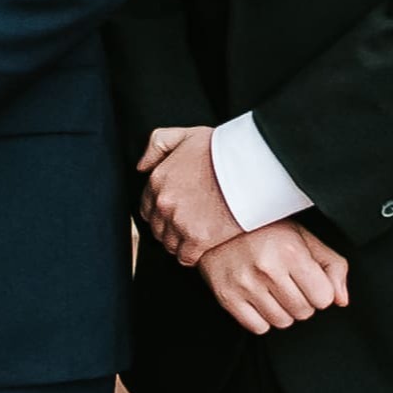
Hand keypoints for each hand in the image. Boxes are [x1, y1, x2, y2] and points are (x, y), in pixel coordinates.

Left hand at [135, 124, 240, 265]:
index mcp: (158, 180)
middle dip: (170, 229)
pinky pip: (186, 257)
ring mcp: (179, 222)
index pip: (147, 207)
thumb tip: (141, 167)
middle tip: (188, 227)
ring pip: (169, 244)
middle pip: (157, 228)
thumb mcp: (185, 134)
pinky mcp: (198, 239)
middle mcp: (163, 203)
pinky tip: (203, 248)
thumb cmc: (223, 149)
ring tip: (197, 238)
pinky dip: (193, 256)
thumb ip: (157, 145)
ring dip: (180, 244)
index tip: (175, 214)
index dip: (160, 213)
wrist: (251, 166)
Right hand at [198, 218, 353, 332]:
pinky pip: (257, 327)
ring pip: (282, 322)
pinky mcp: (227, 297)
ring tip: (273, 291)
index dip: (320, 292)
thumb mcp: (304, 238)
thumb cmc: (264, 230)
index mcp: (291, 251)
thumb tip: (341, 299)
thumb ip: (332, 266)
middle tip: (289, 284)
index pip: (324, 298)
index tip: (308, 281)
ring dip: (282, 311)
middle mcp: (267, 269)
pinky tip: (258, 299)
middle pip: (304, 312)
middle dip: (302, 302)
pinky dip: (261, 319)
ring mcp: (245, 285)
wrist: (216, 225)